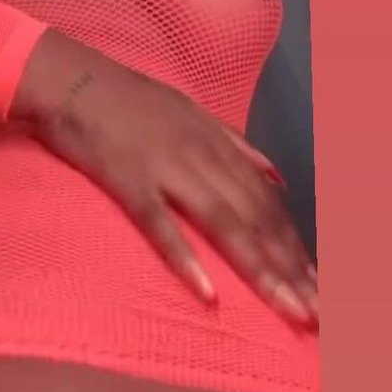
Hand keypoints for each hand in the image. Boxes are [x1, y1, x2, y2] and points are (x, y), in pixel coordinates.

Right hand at [11, 29, 317, 327]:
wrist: (72, 77)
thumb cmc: (129, 97)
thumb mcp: (194, 110)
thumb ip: (236, 145)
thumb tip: (277, 175)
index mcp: (220, 145)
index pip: (269, 204)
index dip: (296, 247)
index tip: (319, 287)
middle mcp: (205, 159)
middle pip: (258, 221)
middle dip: (292, 269)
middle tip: (318, 313)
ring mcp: (168, 170)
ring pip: (225, 226)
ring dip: (260, 270)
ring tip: (288, 309)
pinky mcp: (130, 182)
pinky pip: (161, 224)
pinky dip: (186, 258)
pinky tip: (208, 292)